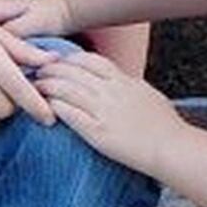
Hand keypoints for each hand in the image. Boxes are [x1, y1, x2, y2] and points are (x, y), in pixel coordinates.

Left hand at [34, 50, 181, 174]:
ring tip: (35, 87)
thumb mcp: (147, 93)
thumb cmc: (165, 124)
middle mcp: (111, 91)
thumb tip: (119, 79)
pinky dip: (55, 107)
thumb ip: (128, 84)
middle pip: (73, 71)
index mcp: (124, 80)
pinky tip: (45, 107)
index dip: (70, 58)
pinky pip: (70, 114)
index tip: (58, 61)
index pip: (90, 60)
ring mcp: (103, 111)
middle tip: (37, 71)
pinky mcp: (98, 132)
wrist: (171, 147)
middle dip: (52, 69)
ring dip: (47, 86)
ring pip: (67, 89)